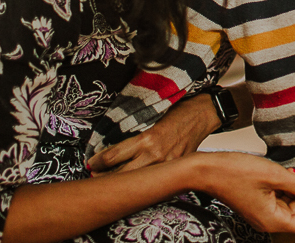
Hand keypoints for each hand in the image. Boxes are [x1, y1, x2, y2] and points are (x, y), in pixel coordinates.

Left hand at [88, 92, 220, 174]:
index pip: (113, 156)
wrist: (204, 113)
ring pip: (136, 181)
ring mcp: (166, 165)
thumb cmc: (178, 110)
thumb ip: (136, 134)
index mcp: (147, 139)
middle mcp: (155, 155)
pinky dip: (142, 180)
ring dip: (121, 182)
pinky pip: (154, 179)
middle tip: (93, 176)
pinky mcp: (175, 168)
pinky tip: (135, 182)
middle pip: (121, 175)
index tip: (90, 162)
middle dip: (104, 178)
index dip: (98, 161)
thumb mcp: (152, 117)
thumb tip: (114, 145)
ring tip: (109, 184)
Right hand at [200, 153, 294, 233]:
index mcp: (272, 220)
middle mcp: (267, 220)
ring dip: (294, 188)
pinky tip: (280, 172)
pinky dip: (284, 186)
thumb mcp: (273, 174)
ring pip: (289, 205)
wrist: (206, 170)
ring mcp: (261, 212)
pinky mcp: (256, 202)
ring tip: (288, 171)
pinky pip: (278, 198)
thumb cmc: (234, 173)